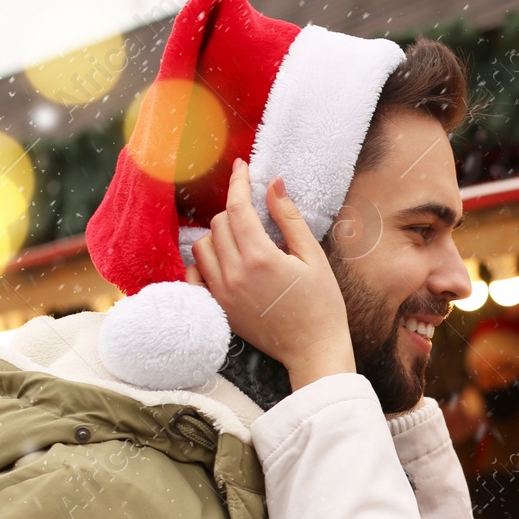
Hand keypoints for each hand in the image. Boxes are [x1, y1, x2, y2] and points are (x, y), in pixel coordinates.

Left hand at [189, 159, 354, 388]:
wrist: (313, 350)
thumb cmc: (322, 305)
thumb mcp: (313, 257)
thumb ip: (289, 219)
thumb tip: (273, 184)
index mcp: (261, 257)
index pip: (237, 207)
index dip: (238, 182)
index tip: (242, 167)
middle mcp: (235, 274)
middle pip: (218, 223)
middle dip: (234, 210)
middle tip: (254, 214)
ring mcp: (223, 293)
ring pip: (202, 246)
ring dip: (217, 234)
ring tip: (241, 239)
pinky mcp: (219, 308)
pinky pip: (196, 274)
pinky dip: (204, 262)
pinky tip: (224, 261)